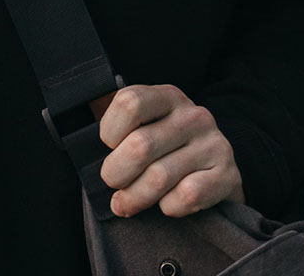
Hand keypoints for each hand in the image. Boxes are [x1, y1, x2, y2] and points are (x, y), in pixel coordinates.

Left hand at [97, 84, 244, 218]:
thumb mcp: (146, 124)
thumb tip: (75, 128)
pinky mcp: (228, 175)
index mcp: (167, 96)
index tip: (109, 145)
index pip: (129, 103)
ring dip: (135, 197)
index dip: (109, 130)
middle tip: (113, 183)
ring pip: (159, 177)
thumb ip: (115, 123)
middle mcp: (194, 115)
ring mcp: (214, 144)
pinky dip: (167, 207)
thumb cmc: (168, 147)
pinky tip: (165, 204)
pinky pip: (186, 196)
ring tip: (126, 203)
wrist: (219, 169)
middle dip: (116, 173)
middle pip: (140, 146)